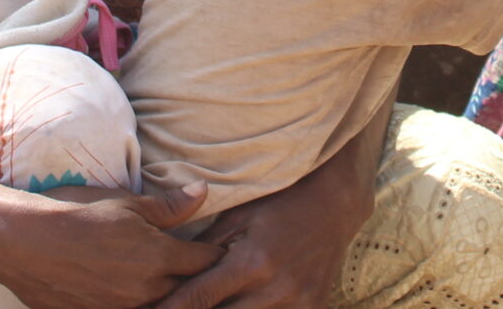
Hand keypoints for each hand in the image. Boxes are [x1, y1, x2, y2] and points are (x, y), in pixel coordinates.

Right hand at [0, 183, 219, 308]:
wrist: (19, 243)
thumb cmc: (72, 214)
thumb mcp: (124, 202)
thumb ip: (168, 206)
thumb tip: (203, 191)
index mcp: (158, 258)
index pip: (207, 261)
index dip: (217, 252)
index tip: (224, 244)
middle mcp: (145, 291)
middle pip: (190, 290)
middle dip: (199, 278)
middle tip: (203, 264)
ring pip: (163, 306)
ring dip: (172, 294)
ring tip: (171, 278)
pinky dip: (142, 302)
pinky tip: (138, 290)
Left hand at [152, 150, 370, 308]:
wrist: (333, 205)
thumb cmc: (278, 205)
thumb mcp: (237, 218)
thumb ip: (204, 250)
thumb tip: (168, 274)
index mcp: (252, 262)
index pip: (199, 298)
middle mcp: (275, 289)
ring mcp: (296, 304)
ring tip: (212, 303)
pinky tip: (244, 305)